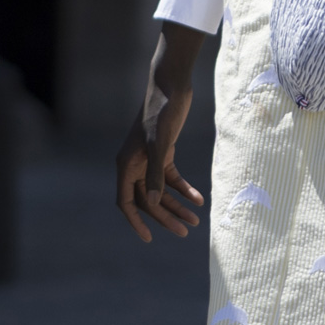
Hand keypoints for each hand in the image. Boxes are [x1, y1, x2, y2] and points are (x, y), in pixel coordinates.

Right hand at [116, 22, 209, 241]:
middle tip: (185, 231)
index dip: (136, 221)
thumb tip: (154, 203)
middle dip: (165, 217)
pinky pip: (172, 178)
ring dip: (177, 206)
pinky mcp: (163, 152)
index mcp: (126, 164)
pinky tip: (198, 200)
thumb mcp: (160, 144)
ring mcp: (148, 159)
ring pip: (160, 191)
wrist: (171, 86)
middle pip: (147, 200)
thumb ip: (156, 174)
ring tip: (195, 221)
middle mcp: (134, 164)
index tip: (149, 238)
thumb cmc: (162, 113)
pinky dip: (184, 189)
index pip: (126, 201)